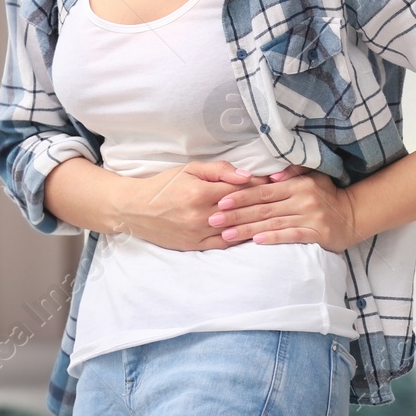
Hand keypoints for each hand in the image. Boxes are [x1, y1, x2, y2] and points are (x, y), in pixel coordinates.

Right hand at [113, 160, 275, 250]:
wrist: (136, 209)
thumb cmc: (164, 185)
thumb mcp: (190, 169)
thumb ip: (220, 170)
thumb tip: (248, 176)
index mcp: (200, 192)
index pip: (240, 189)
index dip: (259, 186)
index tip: (275, 182)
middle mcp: (200, 215)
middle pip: (241, 210)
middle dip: (262, 204)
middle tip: (279, 199)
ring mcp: (197, 233)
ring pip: (235, 229)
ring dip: (254, 223)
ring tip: (272, 217)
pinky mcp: (193, 246)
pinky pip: (223, 244)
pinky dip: (238, 238)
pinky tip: (251, 233)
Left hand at [207, 166, 361, 252]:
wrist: (353, 215)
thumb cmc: (328, 195)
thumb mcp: (313, 176)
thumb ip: (293, 171)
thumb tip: (271, 174)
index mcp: (298, 184)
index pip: (264, 190)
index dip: (241, 195)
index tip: (220, 201)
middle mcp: (303, 199)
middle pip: (264, 208)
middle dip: (237, 214)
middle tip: (214, 219)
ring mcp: (311, 217)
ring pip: (273, 223)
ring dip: (248, 229)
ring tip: (227, 234)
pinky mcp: (318, 234)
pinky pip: (292, 235)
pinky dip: (274, 238)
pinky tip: (257, 241)